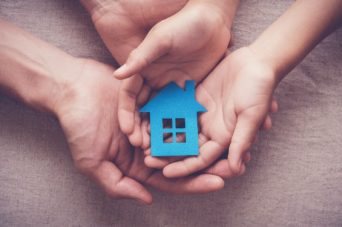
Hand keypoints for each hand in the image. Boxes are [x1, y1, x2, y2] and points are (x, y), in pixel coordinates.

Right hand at [55, 59, 224, 203]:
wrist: (72, 88)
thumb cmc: (79, 126)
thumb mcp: (92, 161)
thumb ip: (118, 184)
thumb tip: (146, 199)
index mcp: (137, 165)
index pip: (170, 178)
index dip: (194, 182)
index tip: (219, 182)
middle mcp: (148, 146)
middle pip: (183, 158)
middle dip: (208, 163)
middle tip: (235, 163)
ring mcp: (153, 124)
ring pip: (185, 135)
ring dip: (206, 139)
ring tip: (231, 141)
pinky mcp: (154, 102)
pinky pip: (177, 110)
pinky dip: (193, 115)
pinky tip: (213, 116)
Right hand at [81, 0, 235, 146]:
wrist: (212, 20)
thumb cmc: (183, 24)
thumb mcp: (160, 39)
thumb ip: (140, 58)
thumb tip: (117, 75)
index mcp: (143, 69)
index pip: (129, 96)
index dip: (126, 114)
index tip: (128, 131)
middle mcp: (154, 81)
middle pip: (144, 109)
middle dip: (141, 128)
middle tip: (142, 146)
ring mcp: (171, 88)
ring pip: (161, 114)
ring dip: (158, 131)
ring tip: (158, 149)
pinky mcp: (188, 92)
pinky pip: (181, 111)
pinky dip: (178, 125)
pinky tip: (179, 139)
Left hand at [145, 47, 277, 177]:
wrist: (256, 62)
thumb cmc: (260, 89)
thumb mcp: (251, 115)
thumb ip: (242, 140)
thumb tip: (235, 168)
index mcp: (224, 137)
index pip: (201, 158)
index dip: (184, 167)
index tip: (165, 173)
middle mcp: (211, 129)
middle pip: (186, 147)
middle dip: (168, 154)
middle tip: (147, 159)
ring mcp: (202, 114)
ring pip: (179, 129)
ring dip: (163, 136)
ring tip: (143, 141)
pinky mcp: (195, 98)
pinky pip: (178, 109)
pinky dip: (165, 114)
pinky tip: (149, 117)